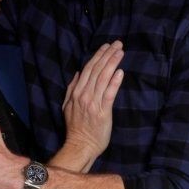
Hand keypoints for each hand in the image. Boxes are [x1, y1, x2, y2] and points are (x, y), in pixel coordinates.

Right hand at [62, 41, 123, 158]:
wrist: (80, 145)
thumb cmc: (76, 127)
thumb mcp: (67, 106)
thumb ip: (72, 88)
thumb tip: (78, 73)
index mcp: (76, 92)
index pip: (88, 69)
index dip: (98, 56)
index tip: (107, 46)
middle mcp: (84, 95)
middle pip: (97, 70)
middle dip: (107, 55)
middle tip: (118, 44)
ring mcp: (93, 103)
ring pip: (103, 79)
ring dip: (112, 63)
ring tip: (120, 52)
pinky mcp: (103, 112)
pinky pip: (109, 94)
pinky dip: (114, 82)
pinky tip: (120, 72)